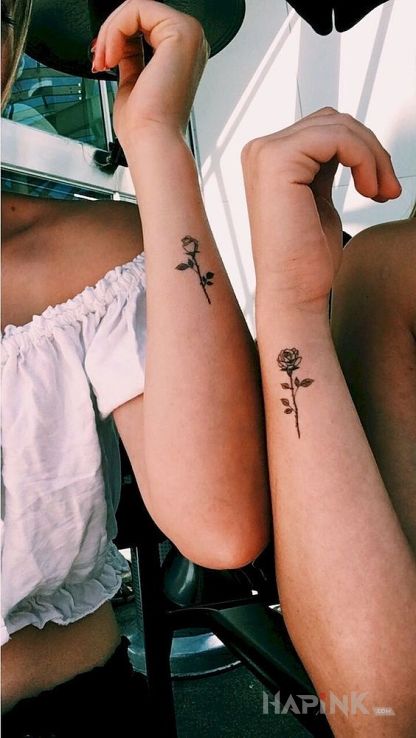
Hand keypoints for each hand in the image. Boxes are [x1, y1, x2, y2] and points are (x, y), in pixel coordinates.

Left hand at [91, 0, 208, 145]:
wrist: (151, 141)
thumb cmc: (144, 125)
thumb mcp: (132, 80)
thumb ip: (130, 55)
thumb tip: (119, 42)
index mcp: (182, 55)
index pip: (142, 24)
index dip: (115, 36)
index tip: (102, 62)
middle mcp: (190, 43)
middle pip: (138, 12)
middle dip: (110, 32)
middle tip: (100, 61)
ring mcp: (189, 35)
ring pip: (135, 8)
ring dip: (110, 32)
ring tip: (105, 61)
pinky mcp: (181, 32)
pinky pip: (136, 10)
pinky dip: (114, 30)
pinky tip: (113, 57)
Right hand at [241, 108, 400, 312]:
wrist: (293, 292)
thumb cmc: (305, 259)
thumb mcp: (317, 199)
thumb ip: (323, 167)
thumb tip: (348, 143)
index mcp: (267, 160)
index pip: (323, 129)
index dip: (361, 151)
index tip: (380, 188)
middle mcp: (259, 152)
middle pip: (332, 121)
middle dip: (370, 152)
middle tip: (387, 191)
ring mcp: (265, 153)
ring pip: (338, 126)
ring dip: (372, 157)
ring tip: (379, 193)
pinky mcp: (278, 161)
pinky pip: (337, 137)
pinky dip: (364, 159)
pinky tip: (368, 191)